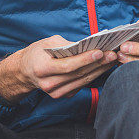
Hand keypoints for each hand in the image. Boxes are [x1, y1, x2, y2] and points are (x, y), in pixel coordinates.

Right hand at [0, 35, 116, 102]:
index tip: (100, 52)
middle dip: (98, 64)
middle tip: (113, 54)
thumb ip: (67, 44)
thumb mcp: (48, 42)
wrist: (25, 71)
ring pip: (83, 81)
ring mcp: (56, 92)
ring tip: (112, 59)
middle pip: (78, 74)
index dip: (85, 59)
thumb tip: (88, 45)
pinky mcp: (63, 95)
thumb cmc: (37, 53)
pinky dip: (93, 75)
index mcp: (43, 69)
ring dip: (100, 70)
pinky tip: (103, 67)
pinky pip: (81, 85)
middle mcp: (49, 84)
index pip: (68, 66)